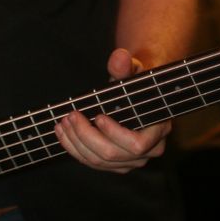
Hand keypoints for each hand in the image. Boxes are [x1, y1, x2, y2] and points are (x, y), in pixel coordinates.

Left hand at [54, 48, 170, 172]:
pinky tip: (62, 133)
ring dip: (76, 142)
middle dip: (86, 135)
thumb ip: (125, 66)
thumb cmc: (134, 82)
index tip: (98, 116)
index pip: (137, 144)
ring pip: (99, 161)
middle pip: (113, 154)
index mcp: (157, 130)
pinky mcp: (115, 164)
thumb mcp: (131, 71)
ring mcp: (131, 161)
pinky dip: (73, 148)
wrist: (133, 94)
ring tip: (63, 122)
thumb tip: (120, 56)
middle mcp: (148, 151)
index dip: (115, 134)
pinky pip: (92, 163)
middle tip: (71, 116)